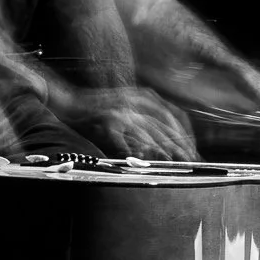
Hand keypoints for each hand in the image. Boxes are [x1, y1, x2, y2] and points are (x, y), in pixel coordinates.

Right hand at [60, 85, 197, 159]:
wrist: (66, 101)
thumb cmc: (96, 110)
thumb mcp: (125, 109)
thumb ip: (144, 122)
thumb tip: (164, 145)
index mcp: (143, 96)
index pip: (174, 115)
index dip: (186, 134)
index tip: (193, 150)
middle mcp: (135, 100)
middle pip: (165, 125)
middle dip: (180, 145)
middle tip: (191, 162)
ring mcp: (121, 109)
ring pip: (149, 132)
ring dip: (163, 149)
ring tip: (173, 163)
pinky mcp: (107, 120)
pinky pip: (124, 139)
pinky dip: (133, 151)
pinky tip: (141, 161)